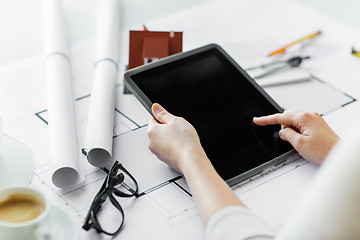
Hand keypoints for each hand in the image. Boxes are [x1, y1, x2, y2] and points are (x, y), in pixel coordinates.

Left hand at [148, 103, 244, 221]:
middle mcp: (151, 142)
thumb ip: (163, 113)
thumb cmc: (184, 142)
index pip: (153, 120)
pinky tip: (181, 147)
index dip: (163, 119)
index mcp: (152, 131)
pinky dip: (172, 148)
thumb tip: (155, 107)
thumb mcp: (176, 120)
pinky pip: (167, 150)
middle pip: (157, 131)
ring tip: (181, 140)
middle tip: (178, 131)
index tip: (171, 122)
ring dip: (169, 139)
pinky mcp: (164, 159)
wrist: (190, 160)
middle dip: (166, 130)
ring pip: (162, 141)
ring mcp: (157, 152)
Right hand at [253, 110, 338, 164]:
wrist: (339, 154)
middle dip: (284, 127)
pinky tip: (304, 141)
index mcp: (304, 118)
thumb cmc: (324, 150)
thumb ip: (287, 134)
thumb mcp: (299, 144)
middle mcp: (310, 115)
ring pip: (294, 121)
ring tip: (300, 143)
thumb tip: (283, 131)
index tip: (257, 120)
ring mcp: (314, 119)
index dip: (266, 120)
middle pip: (287, 117)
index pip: (279, 117)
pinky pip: (301, 124)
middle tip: (289, 140)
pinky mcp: (317, 124)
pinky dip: (298, 131)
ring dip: (292, 130)